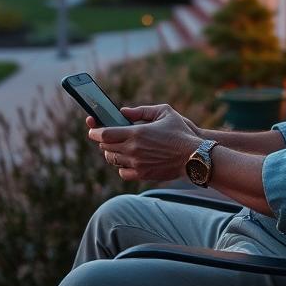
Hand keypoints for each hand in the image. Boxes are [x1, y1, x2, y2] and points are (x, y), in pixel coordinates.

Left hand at [87, 103, 201, 180]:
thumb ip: (141, 111)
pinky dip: (121, 166)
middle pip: (106, 147)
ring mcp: (137, 164)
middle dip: (102, 140)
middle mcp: (133, 150)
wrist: (194, 157)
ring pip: (112, 160)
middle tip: (105, 135)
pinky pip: (123, 173)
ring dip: (111, 152)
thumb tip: (123, 111)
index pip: (105, 134)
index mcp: (136, 133)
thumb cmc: (180, 132)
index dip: (94, 131)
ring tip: (116, 146)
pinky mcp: (142, 175)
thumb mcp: (164, 112)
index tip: (92, 128)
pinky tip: (127, 159)